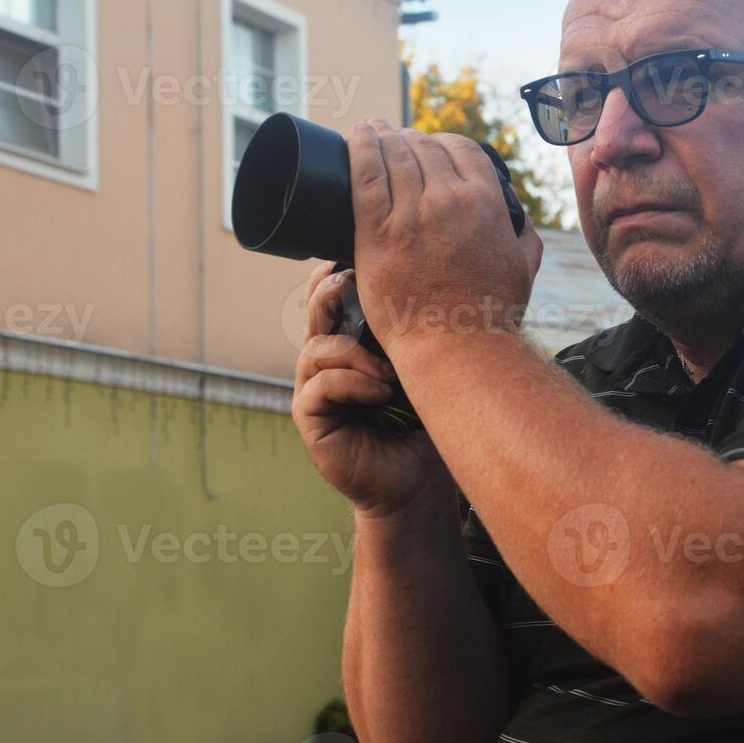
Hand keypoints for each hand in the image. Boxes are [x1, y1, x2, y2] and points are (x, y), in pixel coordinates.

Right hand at [292, 261, 452, 516]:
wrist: (419, 482)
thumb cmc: (425, 425)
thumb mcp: (424, 370)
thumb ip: (417, 336)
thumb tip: (432, 287)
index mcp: (352, 345)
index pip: (332, 302)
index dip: (335, 277)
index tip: (356, 260)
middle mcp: (329, 363)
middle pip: (315, 315)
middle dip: (330, 293)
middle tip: (352, 282)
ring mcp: (316, 390)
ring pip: (318, 348)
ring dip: (354, 353)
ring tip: (389, 373)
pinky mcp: (311, 419)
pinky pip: (320, 386)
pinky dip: (352, 383)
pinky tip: (380, 393)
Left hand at [347, 118, 542, 355]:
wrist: (458, 349)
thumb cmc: (491, 314)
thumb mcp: (525, 266)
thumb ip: (524, 233)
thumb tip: (518, 217)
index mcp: (486, 203)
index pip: (461, 148)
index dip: (442, 141)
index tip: (429, 145)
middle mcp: (450, 201)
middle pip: (423, 147)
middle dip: (409, 138)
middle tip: (396, 141)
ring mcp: (411, 217)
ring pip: (394, 155)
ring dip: (382, 136)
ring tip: (371, 130)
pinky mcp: (377, 235)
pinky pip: (365, 176)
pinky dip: (360, 148)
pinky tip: (357, 134)